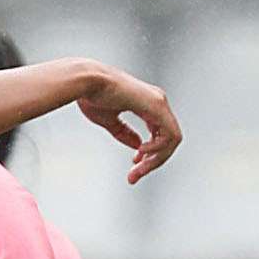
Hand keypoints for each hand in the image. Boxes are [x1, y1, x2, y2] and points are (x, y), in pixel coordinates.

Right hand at [76, 64, 179, 183]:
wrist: (86, 81)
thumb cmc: (92, 96)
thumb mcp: (110, 120)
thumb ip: (124, 133)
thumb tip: (137, 146)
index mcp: (147, 104)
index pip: (159, 134)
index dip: (150, 154)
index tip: (134, 164)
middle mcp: (157, 102)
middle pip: (168, 140)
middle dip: (152, 162)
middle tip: (133, 177)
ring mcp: (159, 103)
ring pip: (172, 140)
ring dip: (155, 160)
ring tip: (137, 170)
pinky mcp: (157, 106)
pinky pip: (169, 135)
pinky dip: (157, 148)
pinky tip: (141, 152)